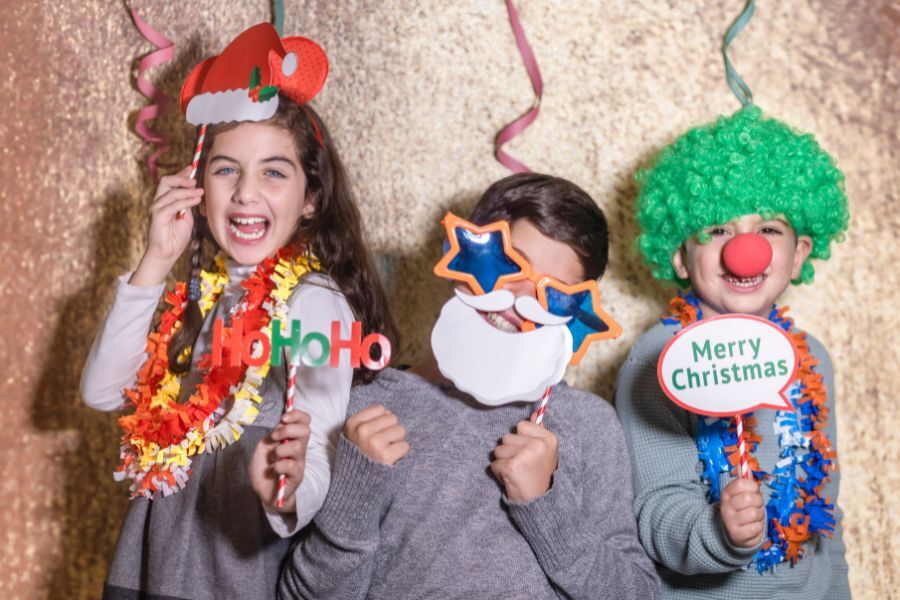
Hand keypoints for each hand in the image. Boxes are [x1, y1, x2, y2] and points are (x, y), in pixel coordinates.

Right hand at [130, 166, 203, 286]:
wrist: (167, 253)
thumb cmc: (176, 236)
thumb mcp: (187, 217)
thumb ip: (188, 204)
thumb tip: (195, 190)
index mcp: (164, 201)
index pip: (170, 182)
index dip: (181, 174)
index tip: (191, 169)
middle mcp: (158, 202)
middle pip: (166, 181)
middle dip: (181, 178)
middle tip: (195, 180)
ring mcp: (156, 209)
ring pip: (171, 192)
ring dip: (187, 191)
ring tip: (200, 192)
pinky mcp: (157, 216)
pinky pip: (172, 205)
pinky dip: (185, 201)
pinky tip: (196, 200)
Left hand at [249, 409, 311, 512]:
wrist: (264, 491)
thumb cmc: (264, 468)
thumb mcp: (264, 446)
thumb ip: (273, 435)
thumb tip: (281, 426)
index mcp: (292, 438)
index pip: (304, 421)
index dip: (296, 415)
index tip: (283, 418)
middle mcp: (299, 448)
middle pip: (305, 430)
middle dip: (287, 430)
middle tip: (273, 437)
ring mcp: (299, 462)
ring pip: (297, 447)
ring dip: (280, 450)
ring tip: (272, 458)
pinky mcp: (297, 476)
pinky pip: (291, 465)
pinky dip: (278, 466)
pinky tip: (273, 470)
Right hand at [344, 405, 408, 465]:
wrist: (354, 481)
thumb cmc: (360, 454)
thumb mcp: (355, 433)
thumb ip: (369, 420)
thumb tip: (389, 413)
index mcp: (353, 423)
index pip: (380, 409)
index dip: (381, 421)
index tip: (375, 432)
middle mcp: (362, 431)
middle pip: (392, 418)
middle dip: (390, 430)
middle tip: (381, 443)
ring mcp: (373, 443)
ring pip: (400, 430)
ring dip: (396, 441)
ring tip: (386, 450)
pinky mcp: (384, 456)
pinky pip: (404, 446)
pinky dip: (400, 453)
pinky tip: (390, 458)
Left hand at [490, 412, 557, 502]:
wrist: (540, 502)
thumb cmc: (539, 475)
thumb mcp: (545, 452)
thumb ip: (538, 432)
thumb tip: (535, 413)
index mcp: (549, 439)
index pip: (522, 425)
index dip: (521, 439)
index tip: (529, 452)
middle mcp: (538, 445)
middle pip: (507, 437)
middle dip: (510, 451)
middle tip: (522, 465)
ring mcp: (525, 456)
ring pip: (499, 449)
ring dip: (503, 461)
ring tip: (516, 472)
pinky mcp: (512, 467)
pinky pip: (494, 463)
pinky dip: (498, 472)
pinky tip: (510, 479)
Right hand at [719, 477, 765, 547]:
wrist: (732, 532)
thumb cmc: (740, 509)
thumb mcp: (739, 493)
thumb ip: (743, 479)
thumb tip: (743, 464)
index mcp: (726, 493)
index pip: (741, 483)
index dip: (752, 486)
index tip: (754, 490)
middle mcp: (725, 506)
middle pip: (749, 498)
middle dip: (758, 501)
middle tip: (756, 505)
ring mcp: (730, 521)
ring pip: (754, 513)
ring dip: (759, 515)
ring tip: (754, 516)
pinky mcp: (737, 535)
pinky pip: (756, 528)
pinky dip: (758, 527)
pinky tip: (753, 526)